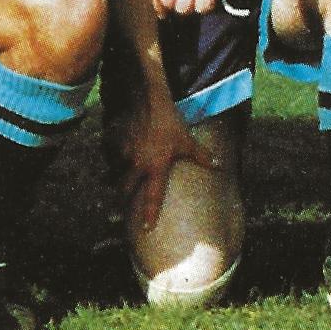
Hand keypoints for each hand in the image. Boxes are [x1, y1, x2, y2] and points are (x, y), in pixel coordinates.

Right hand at [112, 101, 216, 233]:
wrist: (149, 100)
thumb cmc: (170, 122)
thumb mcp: (187, 140)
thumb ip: (202, 156)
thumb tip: (220, 166)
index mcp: (156, 168)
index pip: (153, 197)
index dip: (150, 215)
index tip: (146, 229)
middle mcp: (137, 164)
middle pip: (124, 189)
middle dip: (121, 200)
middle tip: (117, 211)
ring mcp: (124, 153)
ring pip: (115, 172)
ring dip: (113, 180)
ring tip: (110, 184)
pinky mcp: (116, 141)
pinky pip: (111, 154)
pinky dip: (111, 157)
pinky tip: (113, 156)